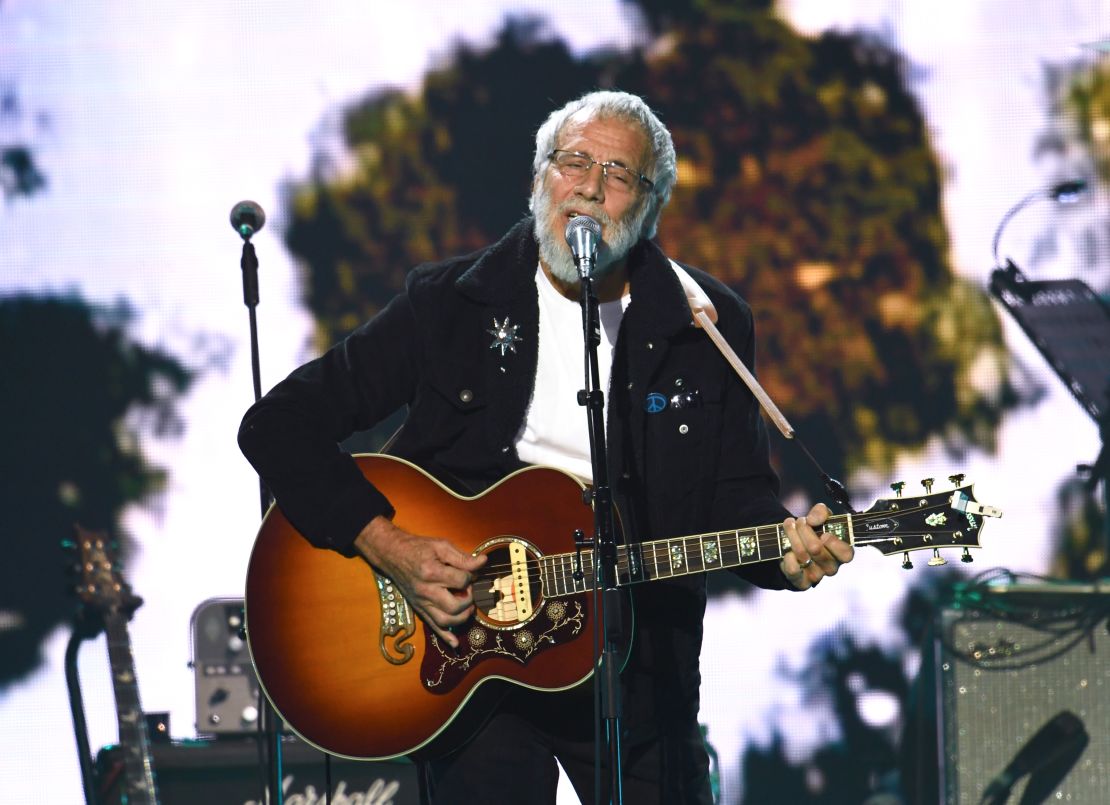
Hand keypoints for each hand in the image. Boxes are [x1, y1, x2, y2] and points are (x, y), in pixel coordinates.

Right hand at [354, 515, 486, 647]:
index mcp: (432, 572)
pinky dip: (444, 636)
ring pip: (444, 620)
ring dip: (461, 618)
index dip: (471, 576)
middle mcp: (425, 591)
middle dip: (468, 600)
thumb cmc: (417, 548)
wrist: (392, 554)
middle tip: (468, 590)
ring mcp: (421, 602)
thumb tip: (483, 562)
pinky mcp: (418, 608)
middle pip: (454, 606)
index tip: (470, 571)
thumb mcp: (440, 546)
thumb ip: (462, 557)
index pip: (461, 581)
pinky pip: (431, 626)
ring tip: (467, 607)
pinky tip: (455, 643)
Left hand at [779, 503, 853, 589]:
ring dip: (792, 536)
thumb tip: (813, 520)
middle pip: (816, 549)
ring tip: (789, 526)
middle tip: (799, 521)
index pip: (846, 554)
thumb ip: (821, 513)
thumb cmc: (814, 531)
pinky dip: (787, 556)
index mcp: (842, 552)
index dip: (834, 544)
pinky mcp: (802, 582)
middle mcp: (831, 566)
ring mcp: (817, 576)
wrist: (795, 546)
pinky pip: (793, 570)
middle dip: (804, 530)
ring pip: (802, 555)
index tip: (823, 534)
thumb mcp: (821, 518)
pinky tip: (787, 549)